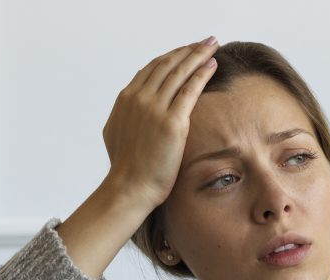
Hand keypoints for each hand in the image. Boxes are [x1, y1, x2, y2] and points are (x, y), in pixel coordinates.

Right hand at [102, 37, 219, 211]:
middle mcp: (139, 98)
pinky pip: (190, 89)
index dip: (171, 57)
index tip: (186, 51)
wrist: (129, 187)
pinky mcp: (172, 122)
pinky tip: (212, 65)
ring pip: (180, 72)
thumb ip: (125, 114)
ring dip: (198, 55)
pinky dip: (201, 73)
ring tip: (212, 46)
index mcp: (125, 99)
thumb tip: (130, 108)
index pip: (152, 69)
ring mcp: (154, 108)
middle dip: (188, 50)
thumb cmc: (125, 167)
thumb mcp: (117, 132)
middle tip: (205, 41)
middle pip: (167, 65)